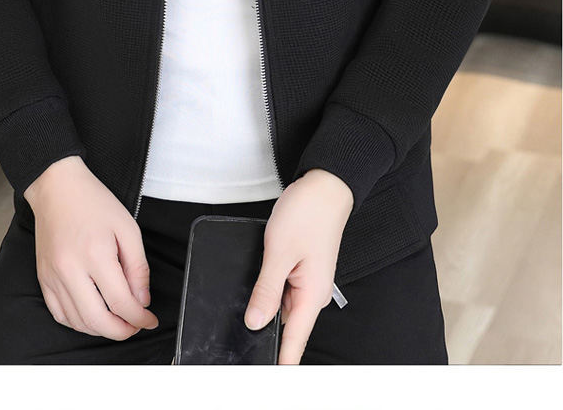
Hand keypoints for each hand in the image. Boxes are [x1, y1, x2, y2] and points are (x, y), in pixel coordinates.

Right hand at [24, 155, 158, 339]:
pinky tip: (93, 315)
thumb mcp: (127, 227)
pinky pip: (59, 314)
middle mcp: (71, 270)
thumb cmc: (94, 202)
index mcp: (96, 254)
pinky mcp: (43, 278)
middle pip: (98, 321)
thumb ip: (138, 267)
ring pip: (78, 323)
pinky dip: (78, 323)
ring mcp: (53, 276)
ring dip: (101, 329)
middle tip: (136, 325)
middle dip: (122, 331)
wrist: (57, 187)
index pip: (121, 303)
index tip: (150, 320)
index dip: (140, 318)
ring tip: (118, 320)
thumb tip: (141, 301)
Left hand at [244, 168, 352, 363]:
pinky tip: (255, 288)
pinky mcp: (301, 270)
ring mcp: (307, 283)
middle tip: (237, 345)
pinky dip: (268, 293)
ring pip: (281, 309)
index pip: (293, 344)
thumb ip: (266, 290)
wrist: (325, 185)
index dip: (276, 363)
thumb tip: (254, 322)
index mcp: (312, 297)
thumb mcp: (278, 252)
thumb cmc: (307, 212)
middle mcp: (312, 295)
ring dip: (264, 310)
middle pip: (285, 329)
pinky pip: (282, 291)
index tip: (260, 376)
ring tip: (244, 311)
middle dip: (262, 336)